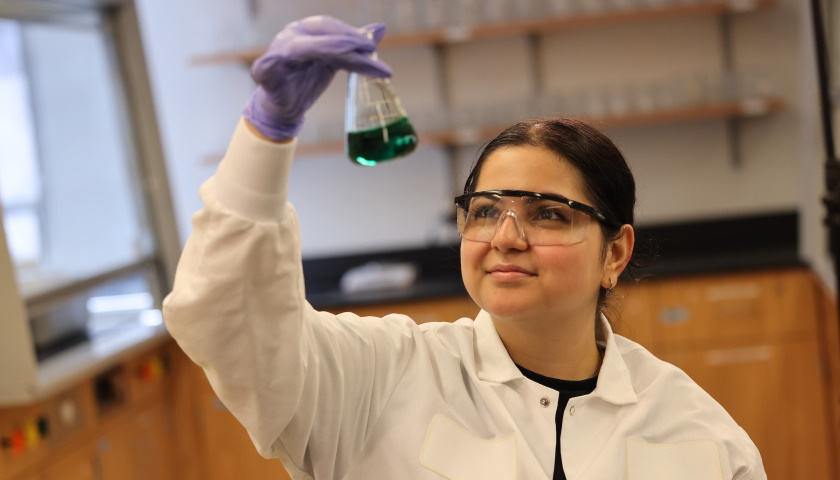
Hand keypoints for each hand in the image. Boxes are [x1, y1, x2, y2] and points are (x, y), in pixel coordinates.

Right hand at [243, 16, 391, 141]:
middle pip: (320, 31)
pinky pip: (270, 67)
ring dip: (330, 50)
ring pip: (303, 48)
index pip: (330, 26)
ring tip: (356, 59)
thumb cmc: (306, 80)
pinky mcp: (264, 71)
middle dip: (346, 40)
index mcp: (306, 30)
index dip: (351, 33)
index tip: (372, 45)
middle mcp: (291, 35)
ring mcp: (276, 51)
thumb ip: (353, 47)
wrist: (284, 106)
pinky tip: (294, 64)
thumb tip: (379, 29)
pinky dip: (278, 65)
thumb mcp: (334, 62)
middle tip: (370, 50)